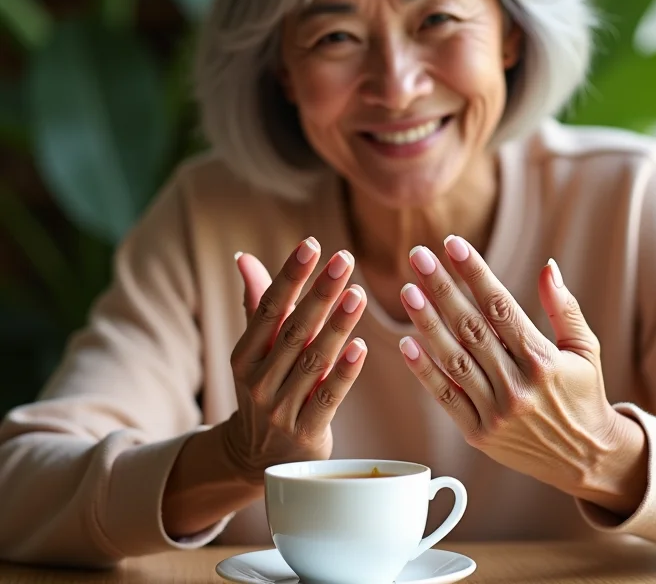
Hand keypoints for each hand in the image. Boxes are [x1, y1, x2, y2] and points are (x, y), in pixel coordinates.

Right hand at [222, 239, 367, 483]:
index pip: (268, 308)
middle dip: (320, 292)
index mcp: (244, 356)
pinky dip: (345, 371)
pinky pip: (328, 398)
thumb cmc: (266, 388)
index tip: (311, 244)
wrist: (262, 459)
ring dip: (337, 325)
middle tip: (344, 259)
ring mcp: (281, 409)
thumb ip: (256, 304)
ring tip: (358, 294)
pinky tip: (362, 346)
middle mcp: (257, 381)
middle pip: (293, 330)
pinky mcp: (306, 434)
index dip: (290, 275)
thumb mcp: (255, 351)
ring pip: (313, 360)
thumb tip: (244, 257)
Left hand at [398, 237, 646, 516]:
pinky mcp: (479, 434)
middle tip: (418, 256)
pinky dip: (424, 371)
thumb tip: (548, 266)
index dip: (475, 273)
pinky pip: (446, 398)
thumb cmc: (583, 394)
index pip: (501, 306)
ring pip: (454, 360)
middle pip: (472, 327)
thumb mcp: (585, 349)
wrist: (586, 459)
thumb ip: (564, 307)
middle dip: (443, 288)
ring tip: (407, 291)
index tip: (452, 244)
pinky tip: (406, 343)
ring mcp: (496, 412)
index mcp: (543, 360)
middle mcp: (518, 385)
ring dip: (427, 323)